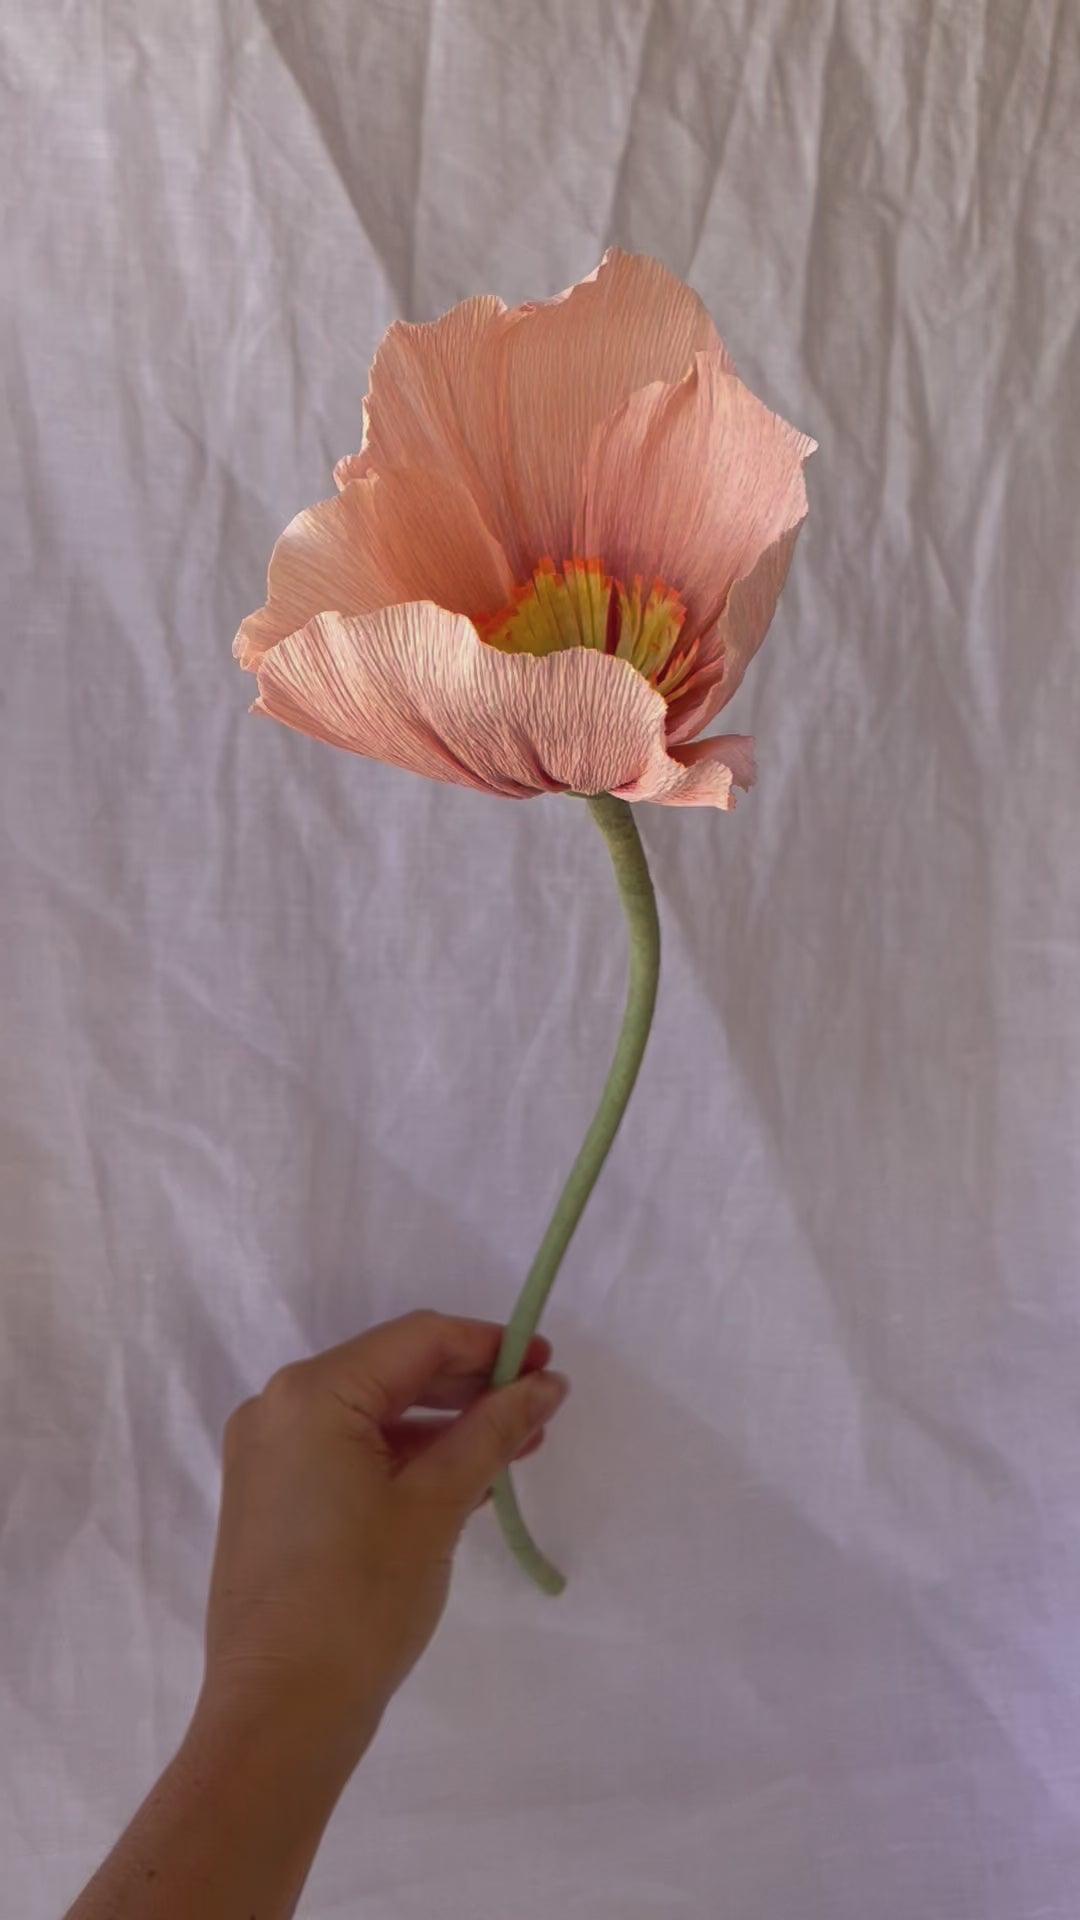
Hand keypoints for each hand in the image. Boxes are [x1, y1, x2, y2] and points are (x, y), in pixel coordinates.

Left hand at [201, 1310, 568, 1765]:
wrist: (279, 1715)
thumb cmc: (360, 1599)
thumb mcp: (437, 1505)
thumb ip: (492, 1432)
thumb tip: (546, 1383)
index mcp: (312, 1393)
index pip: (416, 1339)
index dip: (489, 1346)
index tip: (550, 1364)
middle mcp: (278, 1408)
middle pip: (392, 1372)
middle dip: (470, 1388)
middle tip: (541, 1409)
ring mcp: (269, 1456)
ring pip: (373, 1416)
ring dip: (444, 1427)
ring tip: (514, 1451)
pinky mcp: (272, 1499)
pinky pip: (349, 1454)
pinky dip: (406, 1460)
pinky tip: (463, 1482)